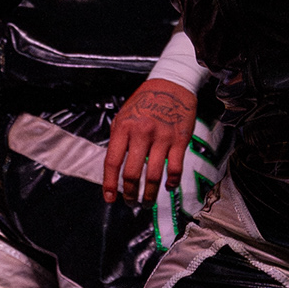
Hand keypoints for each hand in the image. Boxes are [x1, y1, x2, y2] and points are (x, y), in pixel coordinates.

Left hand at [101, 77, 197, 205]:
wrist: (172, 84)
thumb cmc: (145, 101)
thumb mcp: (124, 115)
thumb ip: (119, 139)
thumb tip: (114, 167)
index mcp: (124, 127)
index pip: (112, 162)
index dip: (109, 184)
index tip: (109, 198)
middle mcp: (142, 133)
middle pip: (132, 173)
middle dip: (129, 194)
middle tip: (130, 203)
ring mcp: (162, 137)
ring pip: (153, 175)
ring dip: (149, 194)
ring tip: (146, 202)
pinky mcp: (180, 140)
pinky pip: (175, 168)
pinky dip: (171, 182)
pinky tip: (168, 187)